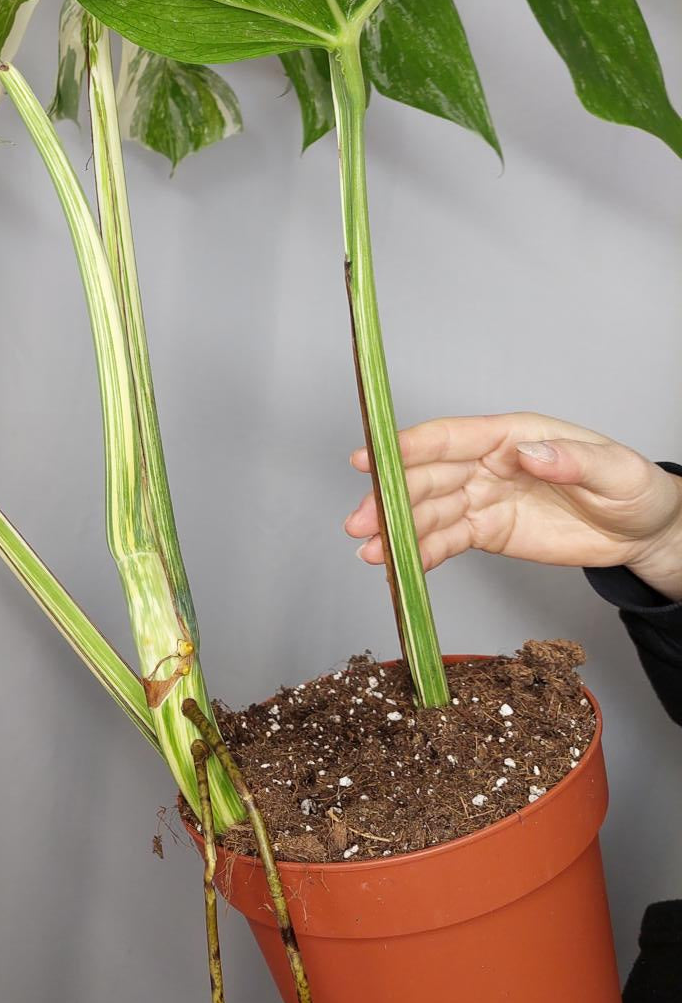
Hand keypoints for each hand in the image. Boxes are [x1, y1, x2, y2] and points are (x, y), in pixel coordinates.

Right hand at [346, 414, 681, 599]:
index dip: (408, 447)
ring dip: (396, 530)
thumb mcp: (616, 470)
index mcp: (512, 436)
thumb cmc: (632, 488)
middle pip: (427, 477)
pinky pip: (446, 541)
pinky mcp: (486, 532)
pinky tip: (397, 566)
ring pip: (428, 511)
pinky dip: (419, 553)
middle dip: (389, 498)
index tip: (370, 459)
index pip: (451, 438)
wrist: (641, 531)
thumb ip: (572, 458)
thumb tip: (528, 453)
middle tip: (359, 522)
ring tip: (370, 553)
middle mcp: (488, 463)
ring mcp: (483, 498)